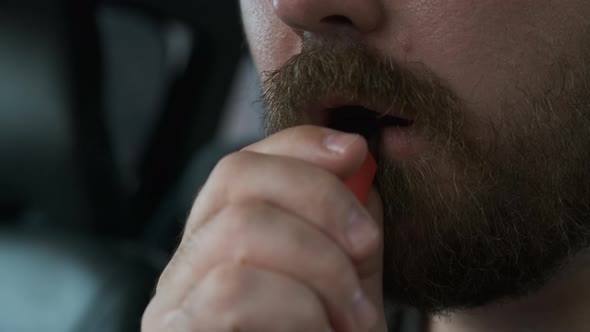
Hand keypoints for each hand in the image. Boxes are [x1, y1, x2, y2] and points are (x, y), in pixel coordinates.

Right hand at [142, 125, 385, 331]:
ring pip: (241, 231)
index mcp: (223, 238)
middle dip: (320, 201)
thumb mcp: (345, 278)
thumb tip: (353, 159)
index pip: (243, 162)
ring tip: (353, 318)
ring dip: (320, 269)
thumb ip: (344, 224)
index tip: (357, 152)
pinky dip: (299, 310)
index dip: (299, 145)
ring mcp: (174, 299)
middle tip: (365, 249)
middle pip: (237, 178)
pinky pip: (236, 291)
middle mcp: (188, 259)